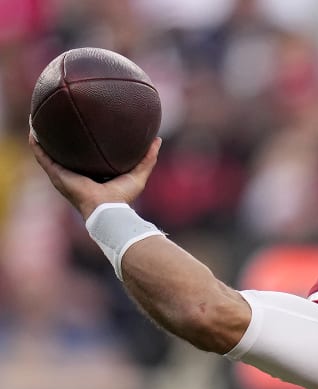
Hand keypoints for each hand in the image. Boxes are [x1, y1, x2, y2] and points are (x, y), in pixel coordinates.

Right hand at [28, 133, 160, 218]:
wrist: (106, 209)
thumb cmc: (122, 197)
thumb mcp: (138, 174)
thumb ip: (147, 158)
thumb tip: (157, 140)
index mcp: (92, 175)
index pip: (84, 159)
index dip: (82, 146)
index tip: (82, 130)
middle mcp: (75, 175)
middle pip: (64, 155)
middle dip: (59, 140)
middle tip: (58, 122)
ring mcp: (63, 175)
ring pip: (49, 154)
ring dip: (42, 140)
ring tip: (38, 122)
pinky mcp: (56, 175)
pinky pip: (42, 158)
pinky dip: (36, 145)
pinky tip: (33, 132)